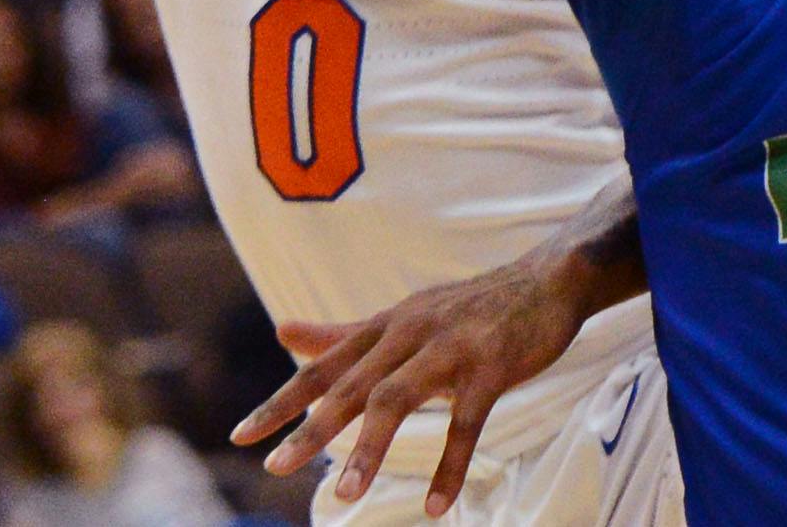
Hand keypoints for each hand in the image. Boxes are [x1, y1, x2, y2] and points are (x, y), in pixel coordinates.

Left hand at [231, 249, 600, 513]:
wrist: (545, 282)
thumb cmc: (466, 309)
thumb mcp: (400, 318)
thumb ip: (342, 334)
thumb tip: (281, 332)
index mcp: (384, 327)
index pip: (322, 367)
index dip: (281, 401)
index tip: (241, 435)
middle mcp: (407, 333)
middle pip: (350, 386)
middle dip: (311, 429)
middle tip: (276, 467)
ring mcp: (448, 348)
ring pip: (397, 399)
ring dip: (370, 449)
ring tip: (345, 495)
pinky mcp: (490, 365)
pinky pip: (465, 421)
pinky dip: (449, 465)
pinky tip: (437, 507)